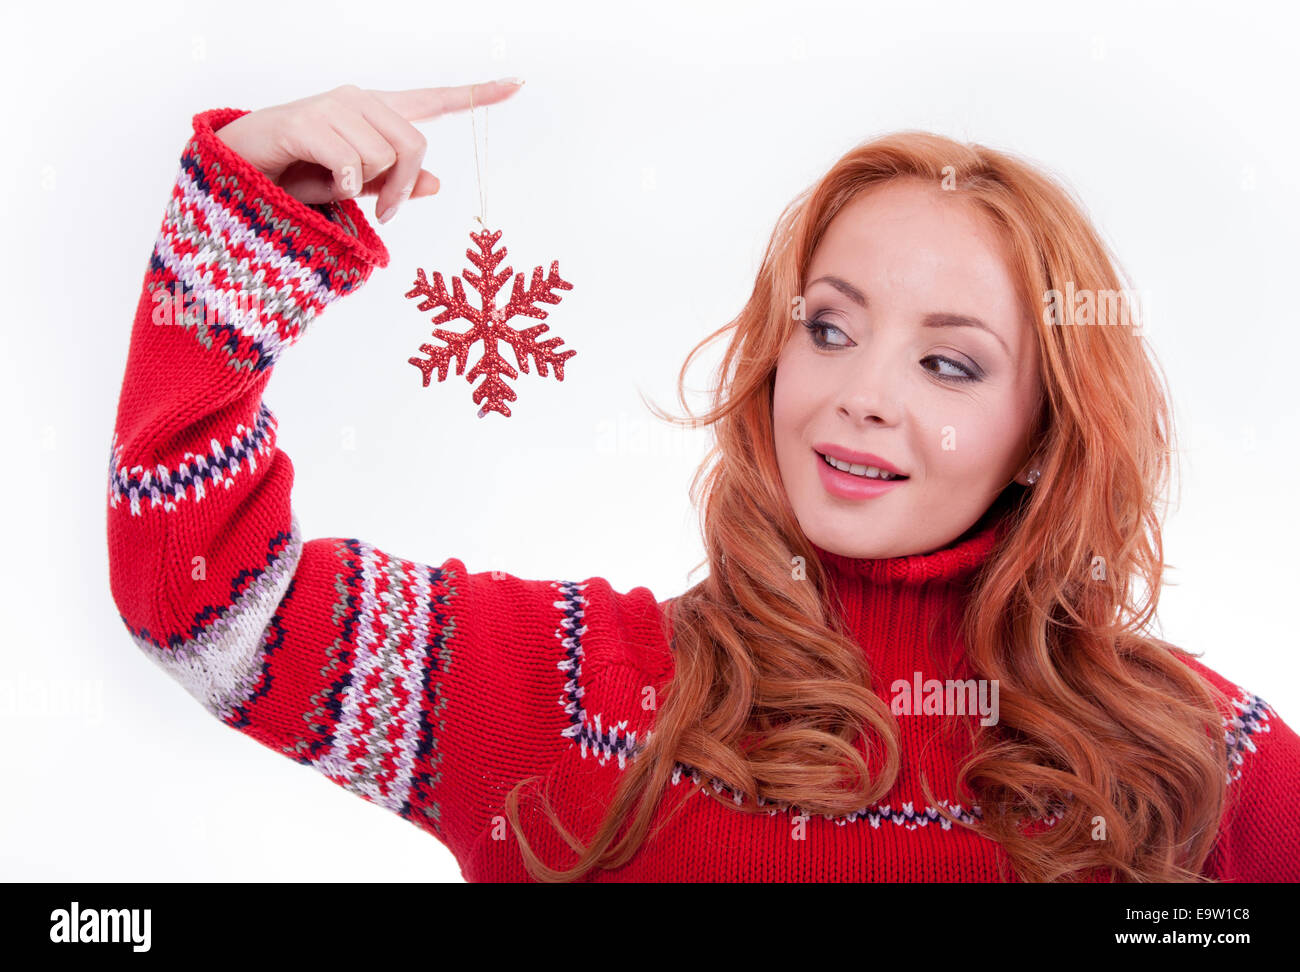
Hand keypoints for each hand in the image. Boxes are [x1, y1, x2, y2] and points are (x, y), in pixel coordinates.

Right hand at [213, 79, 524, 223]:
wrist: (237, 173)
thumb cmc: (295, 180)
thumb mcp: (354, 190)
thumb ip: (393, 185)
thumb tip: (437, 183)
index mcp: (376, 114)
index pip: (434, 100)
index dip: (477, 95)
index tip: (518, 83)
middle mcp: (359, 100)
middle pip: (414, 144)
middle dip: (401, 187)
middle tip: (382, 211)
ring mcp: (332, 105)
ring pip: (382, 157)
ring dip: (366, 190)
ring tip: (334, 191)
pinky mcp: (305, 120)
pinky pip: (349, 163)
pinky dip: (341, 187)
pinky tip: (320, 185)